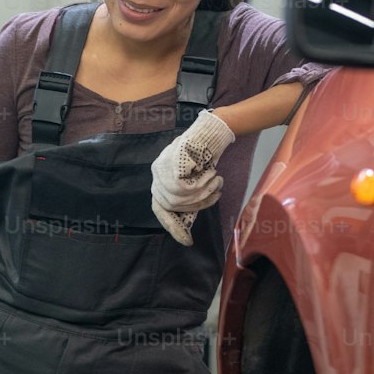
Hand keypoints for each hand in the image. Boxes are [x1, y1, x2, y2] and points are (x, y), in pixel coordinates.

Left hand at [151, 109, 234, 241]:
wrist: (213, 132)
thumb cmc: (206, 157)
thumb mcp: (195, 182)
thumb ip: (186, 200)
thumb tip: (184, 228)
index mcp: (160, 180)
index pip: (160, 208)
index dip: (173, 226)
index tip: (187, 241)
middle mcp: (156, 174)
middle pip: (171, 206)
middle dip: (197, 204)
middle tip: (217, 194)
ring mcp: (160, 168)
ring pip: (178, 199)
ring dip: (203, 193)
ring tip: (216, 180)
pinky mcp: (169, 164)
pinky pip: (184, 189)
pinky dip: (202, 185)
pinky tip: (212, 174)